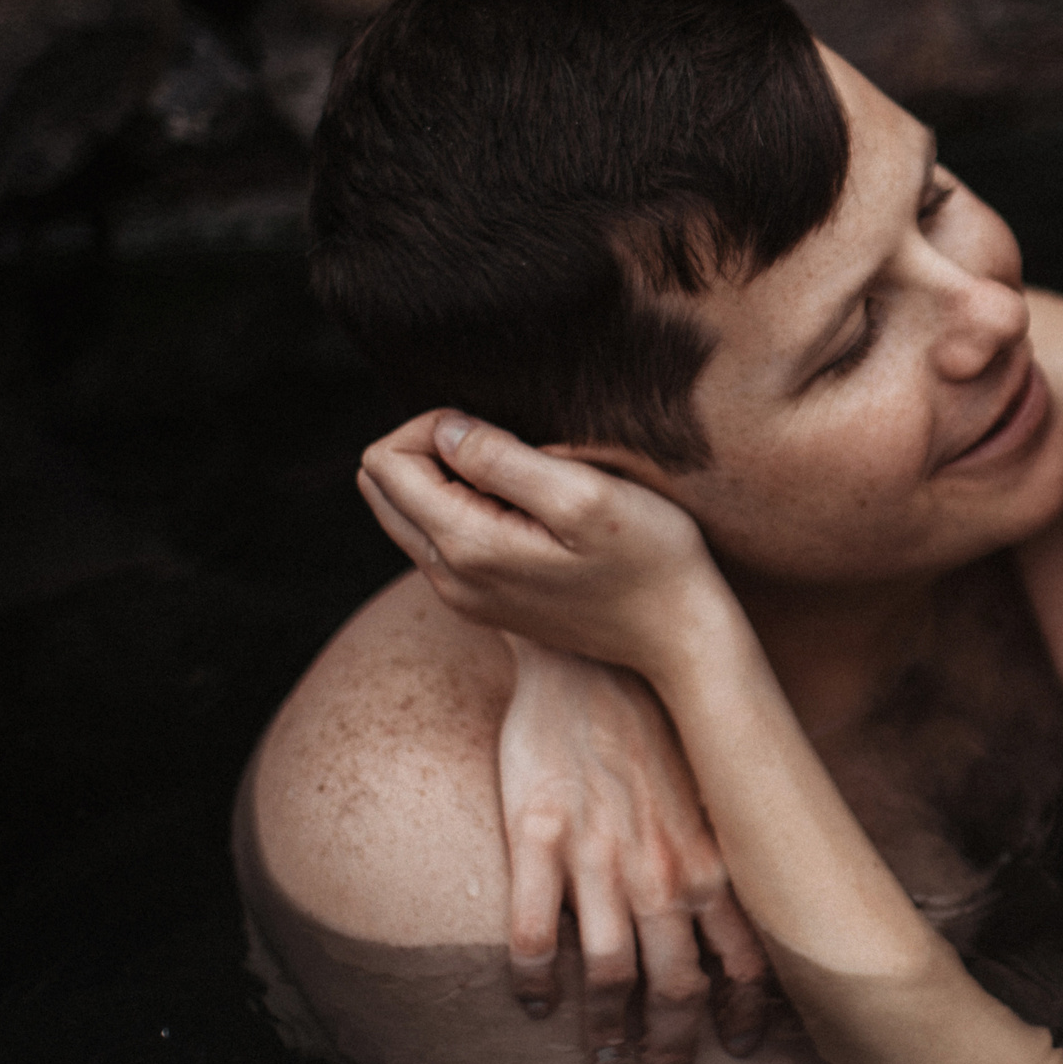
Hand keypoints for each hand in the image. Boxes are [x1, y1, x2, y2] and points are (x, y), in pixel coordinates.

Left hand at [356, 410, 724, 668]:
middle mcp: (448, 578)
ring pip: (405, 514)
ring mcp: (462, 596)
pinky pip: (438, 540)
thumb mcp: (584, 494)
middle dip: (428, 451)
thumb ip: (502, 459)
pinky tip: (525, 512)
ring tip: (521, 480)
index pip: (385, 463)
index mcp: (466, 546)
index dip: (433, 426)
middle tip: (503, 449)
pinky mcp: (483, 603)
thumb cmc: (650, 558)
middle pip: (381, 488)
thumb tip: (445, 430)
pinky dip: (465, 510)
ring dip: (448, 480)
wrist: (681, 637)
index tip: (498, 431)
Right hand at [501, 639, 773, 1063]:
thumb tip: (754, 904)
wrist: (590, 654)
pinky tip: (531, 1003)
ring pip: (609, 973)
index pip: (748, 960)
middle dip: (674, 1045)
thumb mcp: (713, 789)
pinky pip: (534, 933)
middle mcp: (664, 868)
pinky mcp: (538, 838)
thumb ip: (727, 849)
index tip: (742, 1047)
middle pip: (678, 987)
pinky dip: (534, 980)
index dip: (747, 1014)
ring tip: (603, 1057)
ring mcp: (599, 857)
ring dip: (607, 1028)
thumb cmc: (656, 722)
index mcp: (713, 857)